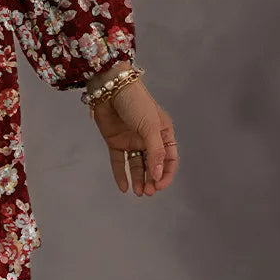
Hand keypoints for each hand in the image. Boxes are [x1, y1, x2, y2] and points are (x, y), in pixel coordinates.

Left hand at [89, 78, 178, 195]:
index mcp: (163, 133)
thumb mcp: (150, 127)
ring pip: (137, 165)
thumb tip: (158, 174)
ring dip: (139, 179)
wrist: (110, 88)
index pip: (169, 158)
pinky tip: (124, 187)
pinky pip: (119, 162)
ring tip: (139, 192)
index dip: (166, 173)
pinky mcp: (115, 141)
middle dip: (152, 179)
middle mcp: (148, 138)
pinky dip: (121, 174)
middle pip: (153, 164)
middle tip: (148, 192)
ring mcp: (131, 140)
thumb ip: (155, 152)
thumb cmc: (135, 102)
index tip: (160, 185)